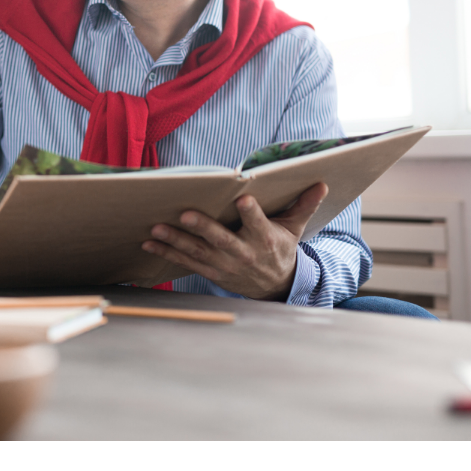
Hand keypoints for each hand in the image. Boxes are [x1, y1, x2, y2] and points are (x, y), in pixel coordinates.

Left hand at [141, 183, 328, 300]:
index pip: (258, 224)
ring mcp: (224, 265)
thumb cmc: (281, 249)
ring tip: (157, 229)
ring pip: (198, 251)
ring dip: (175, 241)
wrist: (274, 286)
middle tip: (185, 215)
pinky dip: (166, 253)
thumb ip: (303, 205)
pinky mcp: (210, 271)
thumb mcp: (295, 228)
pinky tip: (148, 244)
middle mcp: (243, 254)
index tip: (243, 199)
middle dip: (203, 228)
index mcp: (265, 240)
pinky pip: (185, 262)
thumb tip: (321, 183)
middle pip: (221, 240)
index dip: (251, 213)